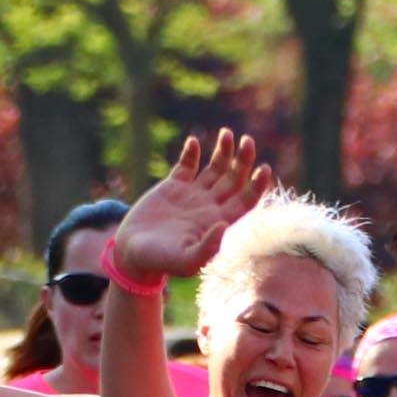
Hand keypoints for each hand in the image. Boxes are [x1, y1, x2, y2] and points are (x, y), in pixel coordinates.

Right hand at [111, 131, 270, 288]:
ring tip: (227, 133)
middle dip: (243, 160)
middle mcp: (209, 206)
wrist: (133, 253)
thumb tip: (223, 225)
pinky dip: (191, 152)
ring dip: (223, 151)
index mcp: (218, 222)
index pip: (246, 200)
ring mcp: (192, 194)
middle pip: (235, 178)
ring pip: (215, 168)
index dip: (257, 185)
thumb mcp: (185, 262)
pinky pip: (187, 164)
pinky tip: (193, 142)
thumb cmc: (160, 262)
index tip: (264, 168)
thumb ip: (206, 248)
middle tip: (248, 141)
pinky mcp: (173, 186)